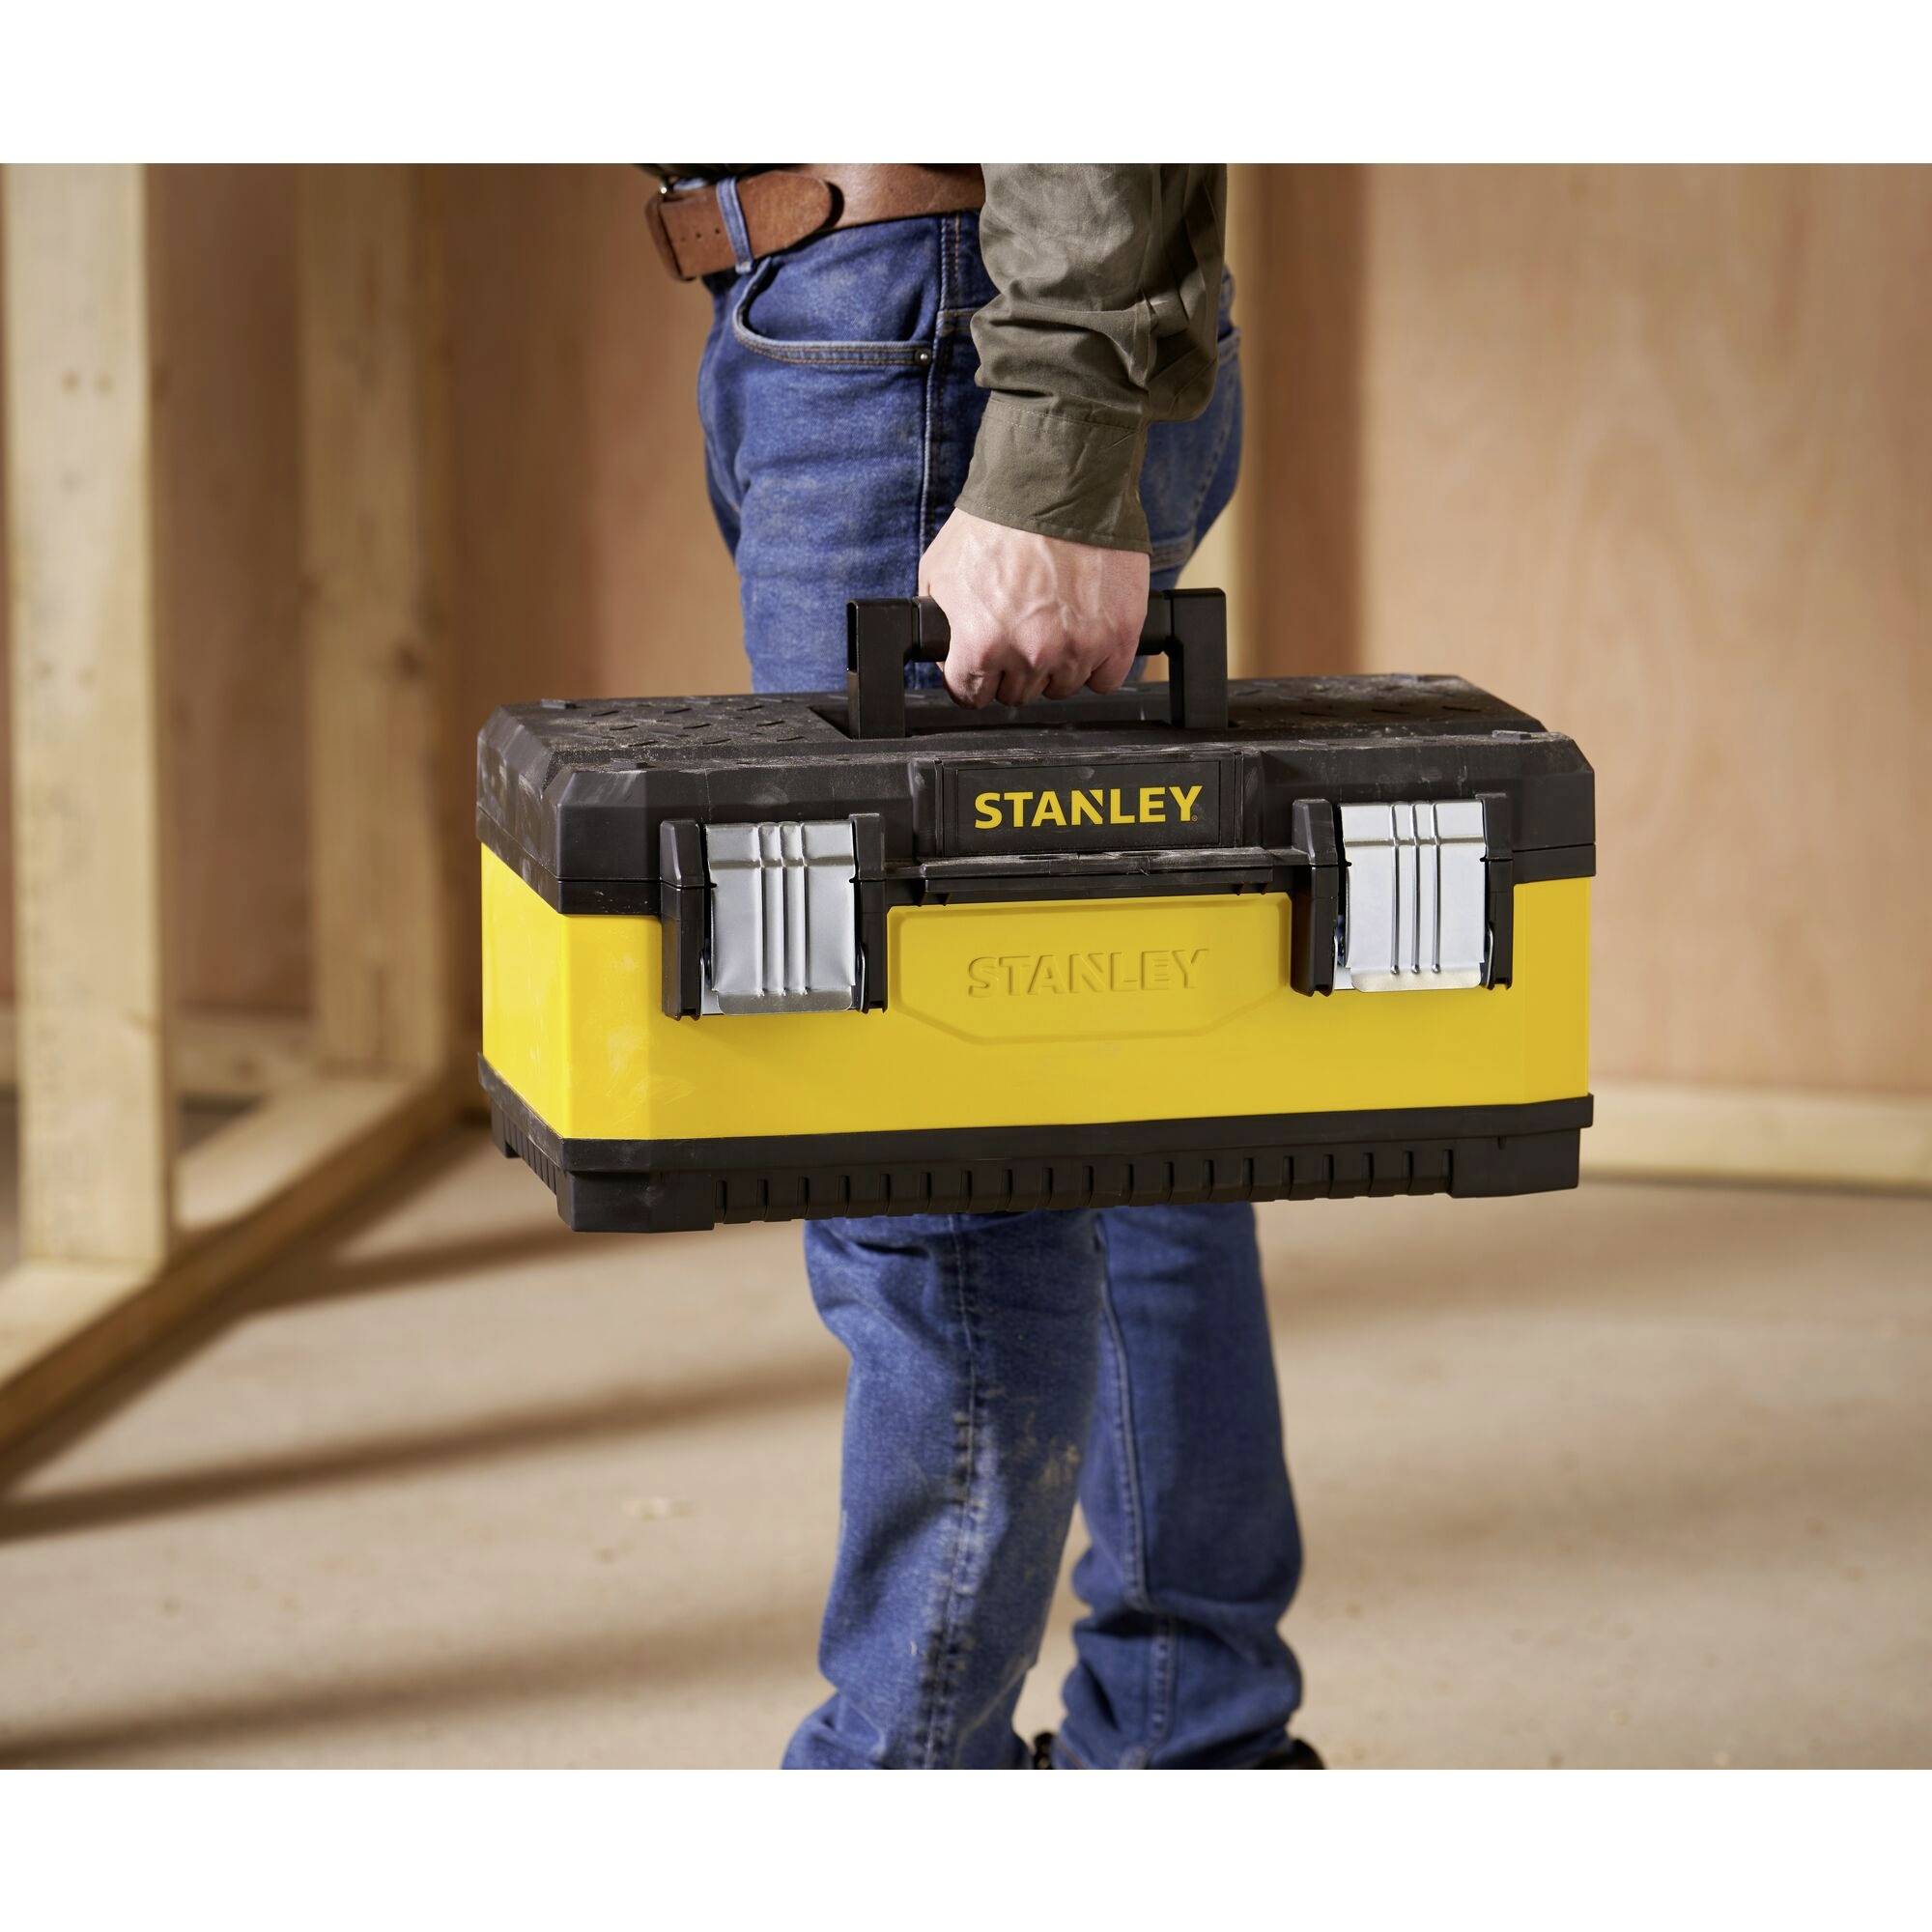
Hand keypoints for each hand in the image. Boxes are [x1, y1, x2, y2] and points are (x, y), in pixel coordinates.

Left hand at [917, 509, 1149, 707]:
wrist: (1058, 485)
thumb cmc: (998, 522)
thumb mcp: (941, 570)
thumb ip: (940, 621)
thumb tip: (945, 651)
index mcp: (981, 646)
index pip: (970, 695)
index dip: (972, 676)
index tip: (981, 662)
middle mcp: (1031, 655)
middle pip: (1018, 693)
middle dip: (1014, 666)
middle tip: (1020, 626)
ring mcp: (1079, 649)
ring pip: (1062, 687)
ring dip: (1057, 664)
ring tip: (1054, 620)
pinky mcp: (1118, 636)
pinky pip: (1107, 679)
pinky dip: (1098, 663)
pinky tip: (1087, 632)